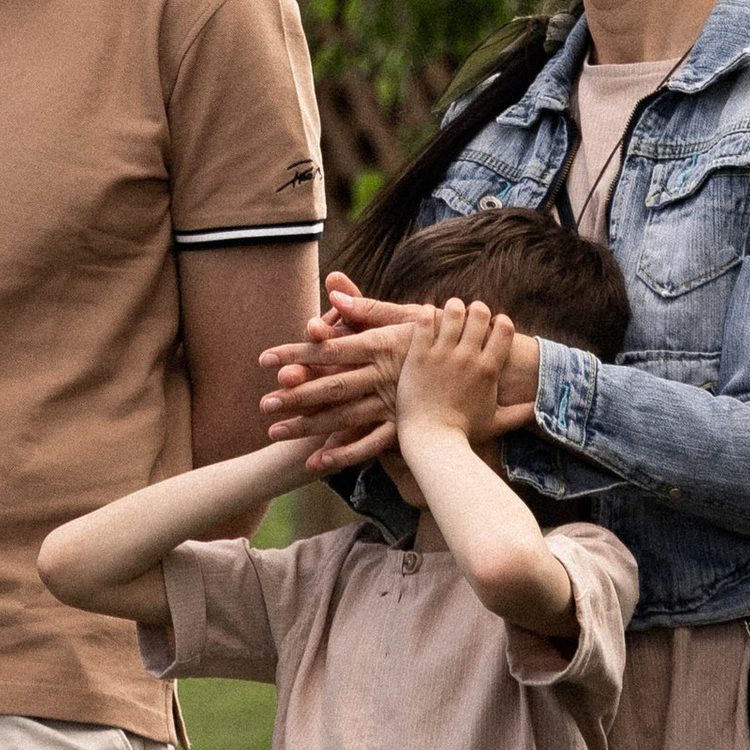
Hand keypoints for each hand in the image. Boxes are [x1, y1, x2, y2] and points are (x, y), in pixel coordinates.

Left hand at [263, 273, 542, 469]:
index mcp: (379, 345)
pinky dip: (345, 453)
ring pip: (344, 417)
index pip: (330, 348)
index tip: (266, 361)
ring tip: (276, 435)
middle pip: (331, 386)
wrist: (486, 366)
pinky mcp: (403, 426)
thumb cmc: (438, 336)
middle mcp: (381, 375)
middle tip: (264, 405)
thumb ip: (366, 306)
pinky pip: (371, 443)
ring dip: (309, 426)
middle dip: (295, 396)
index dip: (297, 354)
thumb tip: (333, 286)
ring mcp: (391, 403)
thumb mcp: (404, 316)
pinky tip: (318, 462)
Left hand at [394, 298, 516, 453]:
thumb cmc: (465, 433)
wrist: (432, 440)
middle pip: (478, 313)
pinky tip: (427, 316)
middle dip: (476, 310)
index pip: (504, 329)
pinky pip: (424, 321)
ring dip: (452, 308)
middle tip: (470, 316)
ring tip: (449, 314)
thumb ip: (520, 414)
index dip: (501, 321)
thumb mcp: (497, 424)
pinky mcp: (419, 355)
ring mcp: (442, 354)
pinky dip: (426, 313)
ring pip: (452, 311)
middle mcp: (468, 357)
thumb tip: (540, 409)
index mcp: (489, 369)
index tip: (494, 326)